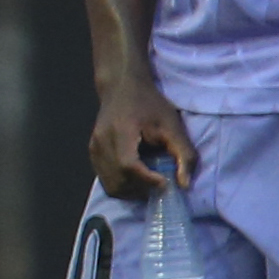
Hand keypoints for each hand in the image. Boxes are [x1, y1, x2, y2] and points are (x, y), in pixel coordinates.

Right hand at [88, 76, 195, 199]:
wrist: (121, 86)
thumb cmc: (149, 104)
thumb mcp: (173, 124)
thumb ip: (184, 154)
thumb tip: (185, 185)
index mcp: (120, 131)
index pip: (128, 165)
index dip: (147, 180)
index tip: (165, 182)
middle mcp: (102, 141)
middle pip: (118, 180)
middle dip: (142, 189)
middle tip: (159, 184)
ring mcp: (94, 148)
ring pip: (111, 186)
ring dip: (131, 191)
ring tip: (148, 183)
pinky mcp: (93, 152)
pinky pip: (106, 180)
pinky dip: (122, 186)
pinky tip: (136, 178)